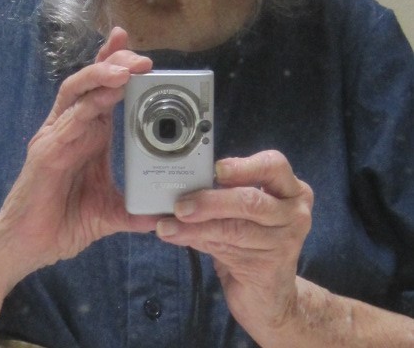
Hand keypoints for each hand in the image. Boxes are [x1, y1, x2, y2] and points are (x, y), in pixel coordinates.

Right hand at [0, 27, 156, 285]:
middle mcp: (72, 127)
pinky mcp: (45, 153)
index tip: (140, 52)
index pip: (104, 89)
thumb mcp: (110, 212)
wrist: (29, 245)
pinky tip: (99, 103)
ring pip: (75, 93)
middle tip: (140, 58)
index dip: (117, 65)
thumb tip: (165, 216)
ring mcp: (56, 137)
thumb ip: (136, 210)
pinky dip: (82, 111)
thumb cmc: (65, 221)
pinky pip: (65, 125)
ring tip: (124, 71)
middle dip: (114, 63)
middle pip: (91, 81)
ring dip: (99, 78)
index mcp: (90, 133)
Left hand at [156, 150, 312, 339]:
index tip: (215, 169)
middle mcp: (295, 212)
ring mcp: (286, 242)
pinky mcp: (270, 268)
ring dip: (194, 226)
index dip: (243, 167)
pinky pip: (226, 250)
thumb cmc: (251, 241)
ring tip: (166, 225)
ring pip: (234, 229)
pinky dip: (196, 241)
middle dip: (210, 201)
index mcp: (290, 188)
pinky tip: (176, 237)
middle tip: (180, 205)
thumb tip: (174, 185)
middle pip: (251, 200)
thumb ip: (219, 195)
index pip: (274, 165)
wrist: (268, 295)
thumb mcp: (239, 212)